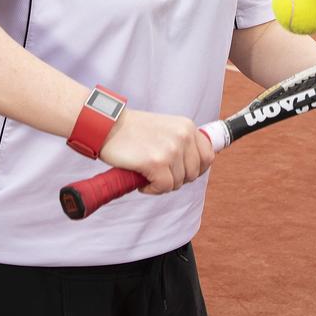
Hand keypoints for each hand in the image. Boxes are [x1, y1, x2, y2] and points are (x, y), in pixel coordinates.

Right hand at [98, 109, 214, 193]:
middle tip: (158, 173)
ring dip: (162, 184)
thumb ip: (181, 142)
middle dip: (176, 178)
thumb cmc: (132, 131)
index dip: (195, 169)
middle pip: (193, 173)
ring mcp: (171, 149)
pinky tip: (141, 180)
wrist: (107, 126)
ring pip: (178, 183)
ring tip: (146, 172)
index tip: (180, 171)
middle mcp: (183, 136)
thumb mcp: (166, 128)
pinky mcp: (156, 163)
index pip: (208, 156)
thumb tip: (196, 167)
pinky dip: (152, 189)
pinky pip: (164, 187)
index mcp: (187, 126)